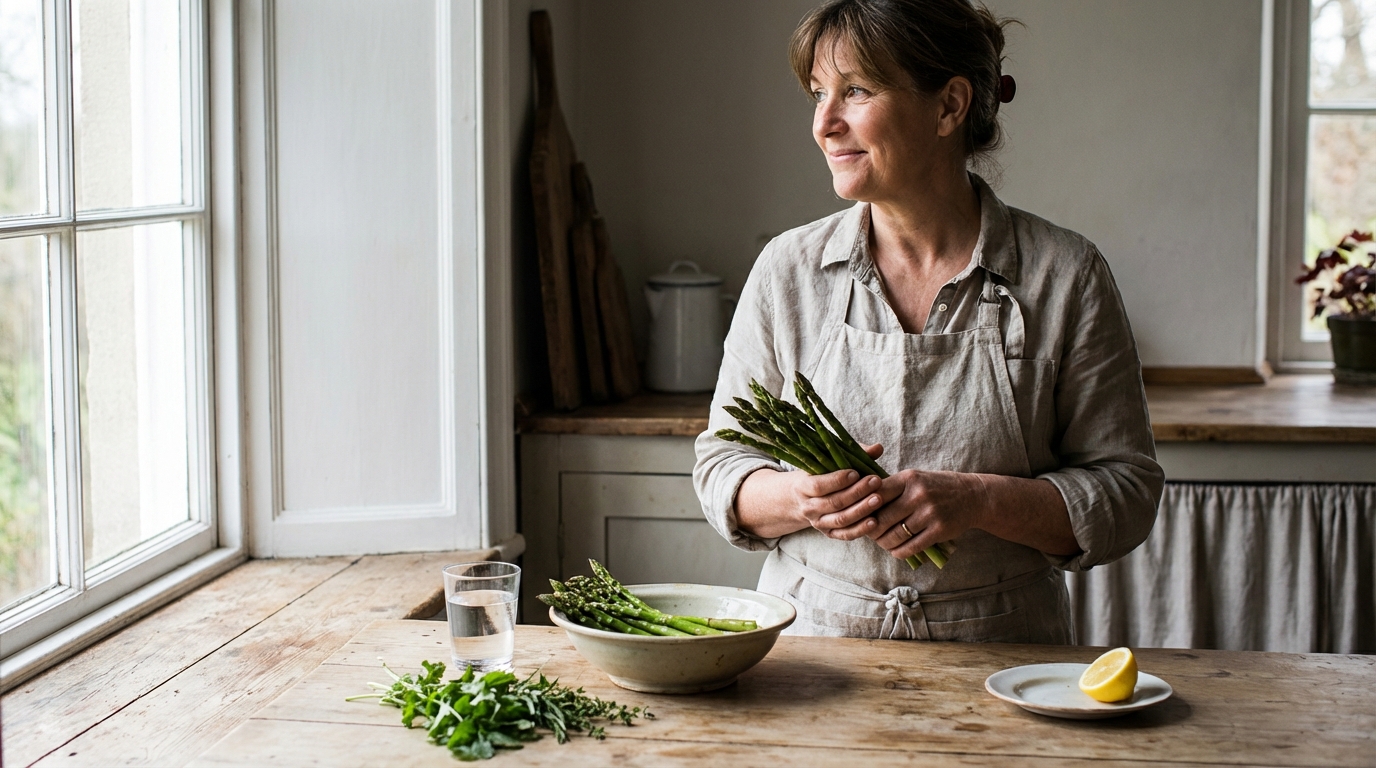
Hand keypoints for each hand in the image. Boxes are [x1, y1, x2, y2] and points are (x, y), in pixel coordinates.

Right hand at [735, 449, 890, 540]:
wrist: (802, 499)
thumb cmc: (820, 475)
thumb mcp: (827, 461)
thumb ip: (851, 453)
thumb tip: (877, 448)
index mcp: (802, 487)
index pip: (818, 486)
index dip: (837, 480)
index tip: (855, 472)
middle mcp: (808, 507)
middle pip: (833, 502)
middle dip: (856, 492)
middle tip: (876, 481)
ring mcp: (818, 522)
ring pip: (841, 519)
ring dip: (861, 510)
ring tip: (878, 499)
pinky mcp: (829, 533)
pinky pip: (845, 535)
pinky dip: (860, 530)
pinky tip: (875, 521)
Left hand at [863, 468, 988, 562]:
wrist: (973, 496)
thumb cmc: (937, 487)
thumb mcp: (915, 478)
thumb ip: (891, 488)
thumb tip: (860, 503)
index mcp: (909, 478)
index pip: (876, 494)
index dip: (864, 507)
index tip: (861, 514)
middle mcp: (918, 494)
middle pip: (882, 518)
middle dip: (871, 529)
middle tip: (869, 533)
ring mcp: (929, 513)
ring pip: (895, 535)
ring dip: (884, 543)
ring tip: (882, 542)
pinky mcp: (939, 530)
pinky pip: (911, 547)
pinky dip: (899, 552)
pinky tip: (896, 550)